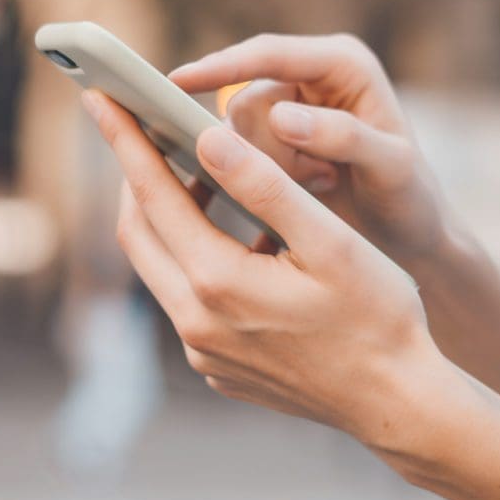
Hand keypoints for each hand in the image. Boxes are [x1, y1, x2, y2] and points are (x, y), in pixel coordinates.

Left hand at [81, 88, 448, 442]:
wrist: (396, 400)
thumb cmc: (378, 317)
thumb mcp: (329, 241)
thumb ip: (265, 186)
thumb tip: (208, 137)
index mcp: (220, 284)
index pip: (153, 196)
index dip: (127, 141)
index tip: (102, 98)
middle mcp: (197, 325)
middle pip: (141, 235)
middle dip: (139, 179)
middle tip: (146, 132)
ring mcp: (205, 354)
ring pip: (164, 270)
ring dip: (173, 221)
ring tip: (203, 180)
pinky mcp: (220, 369)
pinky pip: (189, 304)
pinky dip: (197, 261)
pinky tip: (237, 244)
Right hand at [170, 34, 456, 264]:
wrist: (409, 235)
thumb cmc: (411, 197)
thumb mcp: (391, 167)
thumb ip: (343, 137)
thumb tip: (281, 115)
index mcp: (344, 63)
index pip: (271, 54)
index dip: (223, 67)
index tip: (177, 82)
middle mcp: (313, 76)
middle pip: (246, 99)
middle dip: (268, 147)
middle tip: (320, 176)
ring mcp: (292, 107)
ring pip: (238, 132)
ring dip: (271, 168)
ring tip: (322, 181)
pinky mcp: (276, 140)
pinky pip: (241, 154)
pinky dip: (263, 178)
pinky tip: (305, 188)